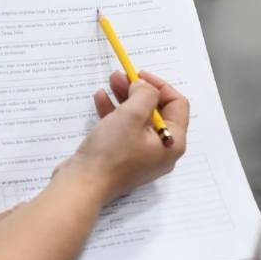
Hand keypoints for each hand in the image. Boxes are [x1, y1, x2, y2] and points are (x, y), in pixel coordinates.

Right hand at [53, 71, 188, 202]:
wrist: (83, 185)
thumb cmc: (111, 153)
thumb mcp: (132, 115)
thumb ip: (145, 94)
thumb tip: (145, 87)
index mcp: (172, 142)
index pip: (177, 105)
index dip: (160, 85)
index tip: (140, 75)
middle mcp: (161, 150)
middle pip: (156, 111)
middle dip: (138, 90)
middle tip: (122, 75)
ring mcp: (141, 155)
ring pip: (137, 118)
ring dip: (125, 98)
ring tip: (110, 81)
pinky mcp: (122, 158)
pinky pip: (123, 130)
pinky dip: (114, 113)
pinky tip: (101, 99)